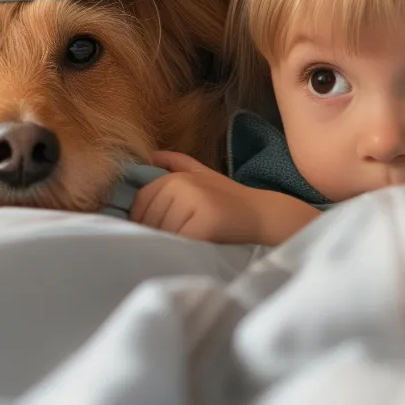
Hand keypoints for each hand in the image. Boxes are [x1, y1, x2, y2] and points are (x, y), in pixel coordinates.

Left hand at [129, 151, 319, 243]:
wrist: (262, 213)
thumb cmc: (230, 197)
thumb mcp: (202, 173)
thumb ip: (175, 163)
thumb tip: (149, 156)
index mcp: (177, 177)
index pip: (142, 200)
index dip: (141, 218)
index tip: (154, 229)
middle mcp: (183, 186)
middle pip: (150, 217)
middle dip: (155, 231)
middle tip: (172, 239)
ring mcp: (194, 204)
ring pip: (162, 231)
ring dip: (169, 241)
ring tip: (184, 242)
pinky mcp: (205, 225)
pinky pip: (179, 241)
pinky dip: (182, 248)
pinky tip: (193, 246)